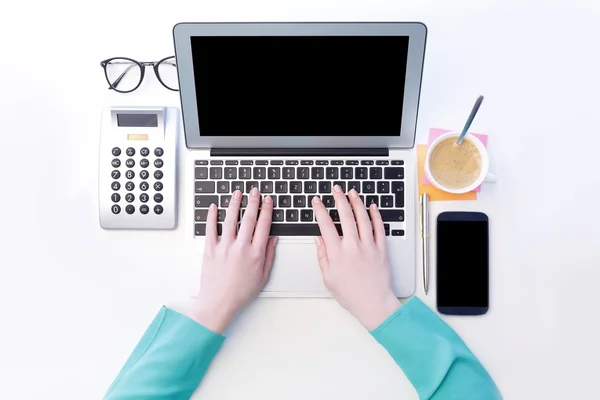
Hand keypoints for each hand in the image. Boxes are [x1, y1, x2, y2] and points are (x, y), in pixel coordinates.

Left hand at [187, 188, 277, 333]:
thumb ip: (269, 255)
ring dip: (234, 204)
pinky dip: (211, 216)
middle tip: (255, 191)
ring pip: (230, 219)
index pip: (263, 225)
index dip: (267, 210)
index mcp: (255, 253)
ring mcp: (225, 247)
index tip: (268, 200)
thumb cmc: (240, 293)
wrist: (219, 303)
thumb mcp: (263, 276)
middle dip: (253, 202)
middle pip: (249, 218)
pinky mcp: (210, 250)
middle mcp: (241, 247)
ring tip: (237, 193)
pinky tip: (214, 207)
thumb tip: (273, 239)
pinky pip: (210, 229)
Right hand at [312, 185, 399, 330]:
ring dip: (356, 202)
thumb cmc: (350, 294)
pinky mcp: (381, 249)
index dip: (320, 210)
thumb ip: (322, 256)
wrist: (374, 304)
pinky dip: (376, 215)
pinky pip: (379, 228)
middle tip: (336, 189)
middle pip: (345, 216)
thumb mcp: (328, 277)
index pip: (325, 225)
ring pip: (363, 218)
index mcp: (337, 254)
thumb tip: (319, 239)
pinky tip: (372, 207)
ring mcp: (369, 246)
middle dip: (339, 199)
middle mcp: (353, 247)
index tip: (317, 201)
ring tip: (352, 193)